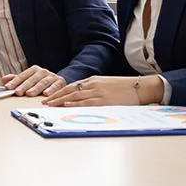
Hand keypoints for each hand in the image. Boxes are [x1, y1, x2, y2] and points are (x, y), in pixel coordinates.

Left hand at [1, 66, 65, 96]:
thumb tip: (3, 79)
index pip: (22, 76)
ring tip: (29, 94)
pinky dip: (51, 90)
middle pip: (31, 79)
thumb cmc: (40, 81)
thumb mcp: (28, 79)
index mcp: (34, 70)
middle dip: (24, 86)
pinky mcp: (60, 82)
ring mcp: (52, 76)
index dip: (14, 82)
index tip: (8, 87)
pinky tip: (46, 94)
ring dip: (35, 88)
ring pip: (42, 82)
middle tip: (17, 92)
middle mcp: (42, 71)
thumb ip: (16, 79)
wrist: (58, 81)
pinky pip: (55, 86)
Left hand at [43, 75, 163, 106]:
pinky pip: (86, 102)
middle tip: (44, 101)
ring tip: (50, 104)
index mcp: (93, 80)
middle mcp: (93, 84)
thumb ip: (94, 88)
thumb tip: (83, 95)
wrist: (141, 87)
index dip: (59, 91)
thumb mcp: (107, 84)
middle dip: (56, 96)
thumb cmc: (125, 87)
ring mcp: (98, 92)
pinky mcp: (105, 100)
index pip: (72, 86)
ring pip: (75, 96)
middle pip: (70, 90)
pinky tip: (66, 105)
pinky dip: (75, 104)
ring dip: (61, 100)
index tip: (50, 96)